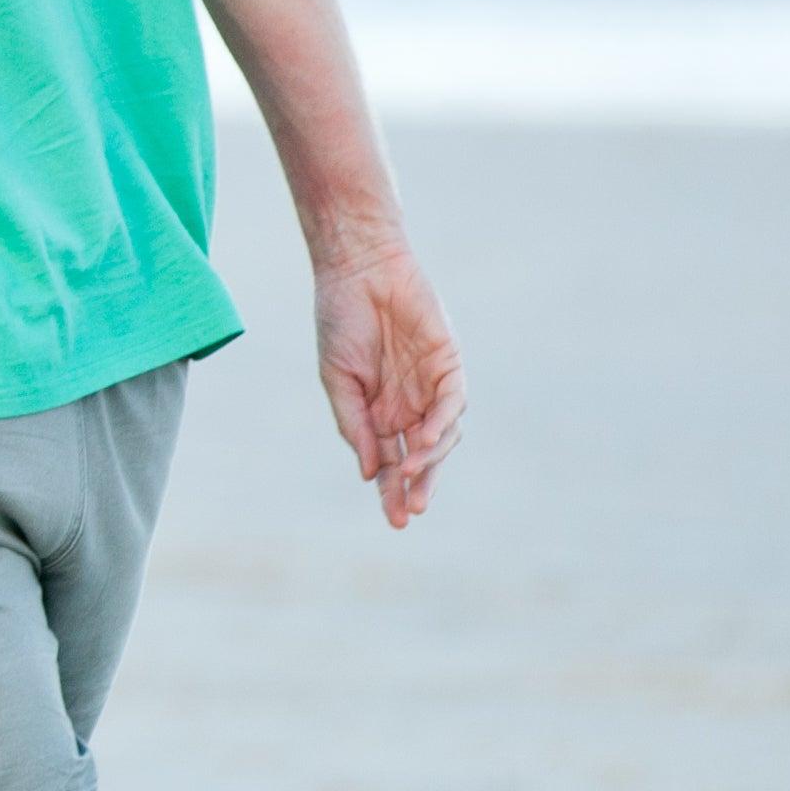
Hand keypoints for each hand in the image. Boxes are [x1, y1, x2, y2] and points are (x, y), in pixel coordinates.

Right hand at [313, 235, 466, 527]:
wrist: (358, 269)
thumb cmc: (340, 320)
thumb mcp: (337, 380)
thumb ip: (353, 425)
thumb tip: (368, 472)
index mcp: (379, 413)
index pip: (390, 462)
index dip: (393, 491)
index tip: (395, 522)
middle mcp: (410, 404)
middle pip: (421, 457)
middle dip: (418, 486)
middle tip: (411, 513)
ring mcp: (432, 385)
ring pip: (442, 435)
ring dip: (429, 458)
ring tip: (411, 474)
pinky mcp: (449, 363)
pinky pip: (452, 402)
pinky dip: (440, 424)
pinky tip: (423, 439)